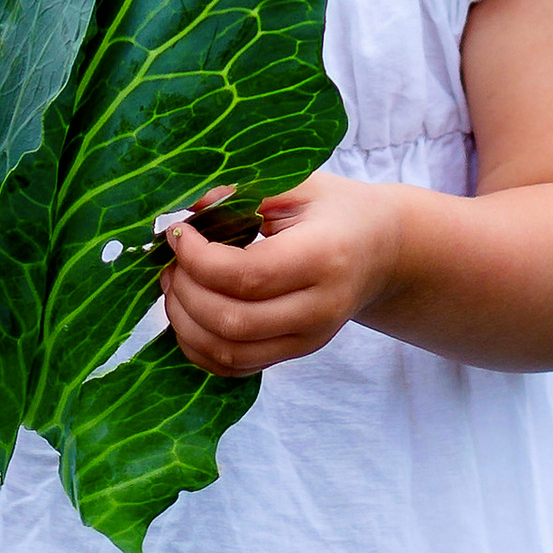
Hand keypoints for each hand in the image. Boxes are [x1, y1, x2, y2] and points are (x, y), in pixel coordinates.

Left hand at [160, 174, 404, 376]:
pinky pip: (235, 368)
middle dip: (185, 292)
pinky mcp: (295, 354)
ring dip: (185, 323)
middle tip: (170, 263)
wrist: (382, 249)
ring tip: (174, 286)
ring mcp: (308, 339)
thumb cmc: (336, 210)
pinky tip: (188, 314)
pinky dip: (199, 347)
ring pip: (229, 353)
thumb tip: (191, 208)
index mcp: (324, 257)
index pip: (248, 275)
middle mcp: (319, 308)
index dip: (199, 258)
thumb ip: (245, 190)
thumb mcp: (299, 184)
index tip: (178, 232)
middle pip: (233, 321)